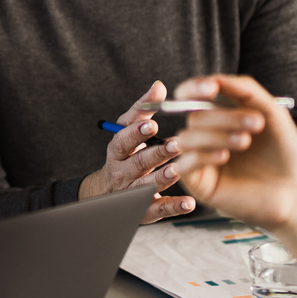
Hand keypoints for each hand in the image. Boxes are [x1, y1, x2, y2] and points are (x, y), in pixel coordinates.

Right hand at [78, 80, 195, 222]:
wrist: (107, 195)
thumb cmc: (125, 156)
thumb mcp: (128, 132)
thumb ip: (143, 111)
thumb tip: (159, 86)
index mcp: (118, 150)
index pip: (123, 139)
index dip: (136, 133)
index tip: (152, 124)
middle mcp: (122, 171)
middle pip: (137, 162)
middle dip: (156, 153)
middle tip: (176, 144)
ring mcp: (131, 192)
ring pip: (145, 186)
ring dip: (162, 178)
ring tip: (178, 171)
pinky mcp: (143, 211)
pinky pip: (158, 209)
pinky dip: (173, 207)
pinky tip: (189, 203)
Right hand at [169, 74, 296, 231]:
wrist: (295, 193)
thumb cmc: (285, 154)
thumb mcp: (272, 113)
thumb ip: (245, 91)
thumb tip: (214, 79)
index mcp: (221, 116)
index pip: (192, 96)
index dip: (195, 88)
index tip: (211, 88)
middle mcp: (207, 136)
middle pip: (195, 116)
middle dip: (224, 117)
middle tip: (256, 124)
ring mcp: (200, 160)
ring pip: (187, 137)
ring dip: (215, 135)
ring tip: (246, 141)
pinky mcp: (198, 183)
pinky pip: (185, 163)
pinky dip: (202, 155)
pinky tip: (225, 157)